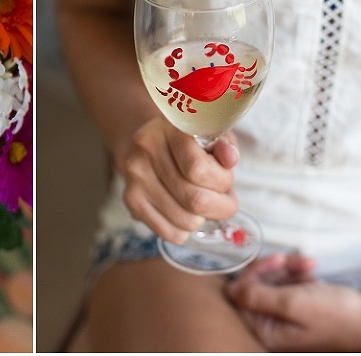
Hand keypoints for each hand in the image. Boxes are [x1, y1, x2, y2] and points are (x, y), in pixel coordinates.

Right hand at [117, 115, 240, 243]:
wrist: (148, 144)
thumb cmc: (188, 141)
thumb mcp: (211, 133)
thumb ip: (224, 145)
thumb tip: (230, 158)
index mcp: (168, 128)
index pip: (199, 169)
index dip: (223, 181)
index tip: (226, 179)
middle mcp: (146, 150)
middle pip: (194, 199)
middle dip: (220, 206)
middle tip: (223, 200)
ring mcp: (135, 177)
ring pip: (185, 220)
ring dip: (203, 218)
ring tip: (202, 203)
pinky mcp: (131, 200)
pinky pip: (170, 233)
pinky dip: (186, 230)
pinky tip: (185, 212)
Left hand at [225, 253, 360, 350]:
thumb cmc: (335, 313)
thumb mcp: (291, 302)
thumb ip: (256, 297)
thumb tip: (229, 292)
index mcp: (266, 332)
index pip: (239, 297)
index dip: (251, 275)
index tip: (272, 262)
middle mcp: (272, 327)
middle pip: (254, 286)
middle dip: (272, 268)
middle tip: (288, 259)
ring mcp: (285, 317)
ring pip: (271, 281)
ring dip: (288, 269)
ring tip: (308, 266)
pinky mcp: (297, 307)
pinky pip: (286, 283)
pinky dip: (297, 274)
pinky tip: (312, 272)